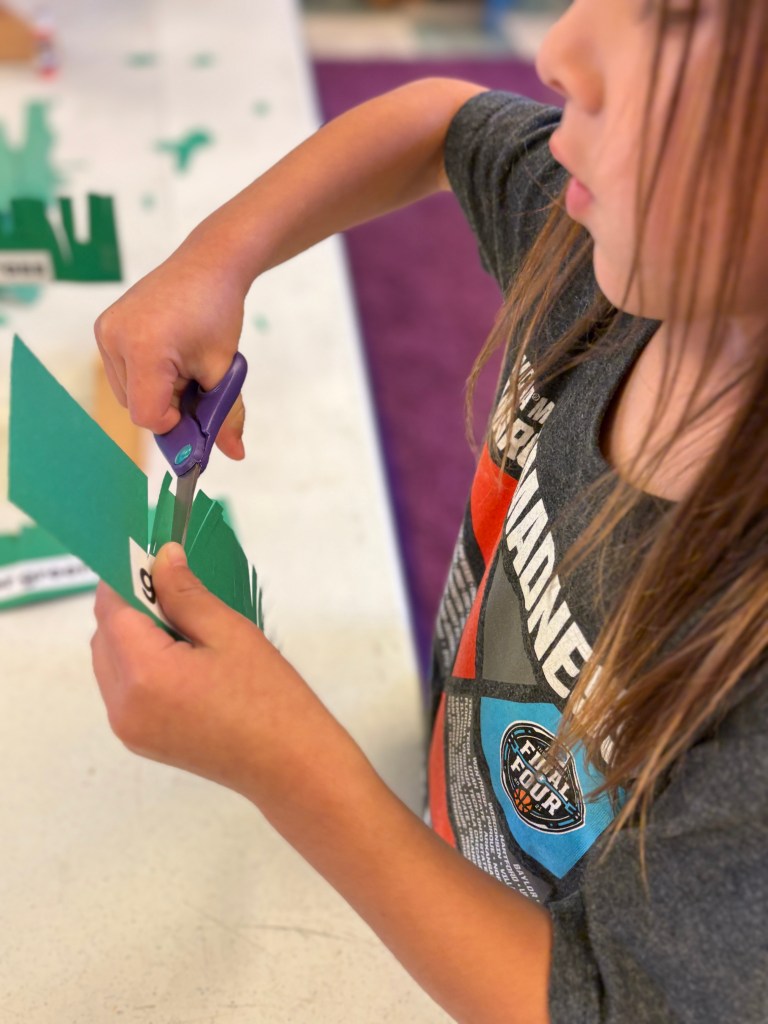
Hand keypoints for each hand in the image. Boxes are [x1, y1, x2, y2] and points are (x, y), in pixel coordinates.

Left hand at [91, 543, 311, 794]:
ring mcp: (127, 727)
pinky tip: (183, 661)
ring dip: (133, 635)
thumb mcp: (229, 633)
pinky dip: (139, 664)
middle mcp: (123, 704)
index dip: (128, 576)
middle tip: (179, 593)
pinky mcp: (139, 740)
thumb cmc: (270, 698)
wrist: (291, 766)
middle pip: (104, 636)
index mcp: (144, 674)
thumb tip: (160, 557)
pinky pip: (122, 687)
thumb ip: (185, 593)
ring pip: (109, 661)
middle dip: (131, 606)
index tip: (155, 558)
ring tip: (186, 631)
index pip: (112, 609)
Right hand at [94, 251, 246, 459]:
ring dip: (156, 391)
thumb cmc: (217, 312)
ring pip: (127, 394)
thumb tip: (235, 454)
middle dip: (168, 404)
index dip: (174, 423)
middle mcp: (115, 339)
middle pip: (137, 407)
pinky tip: (166, 353)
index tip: (197, 408)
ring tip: (181, 362)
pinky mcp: (104, 327)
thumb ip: (226, 415)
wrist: (207, 265)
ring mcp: (105, 331)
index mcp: (145, 349)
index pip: (148, 415)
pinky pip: (121, 373)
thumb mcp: (224, 369)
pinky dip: (145, 375)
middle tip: (194, 378)